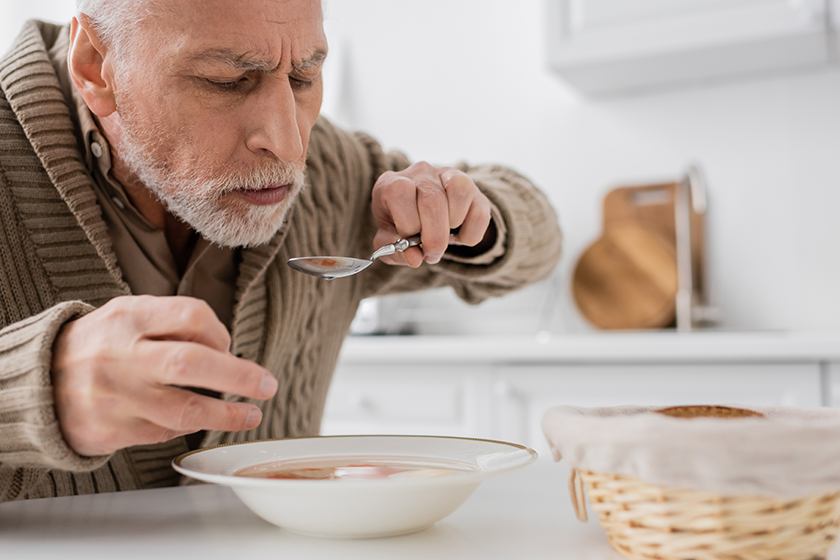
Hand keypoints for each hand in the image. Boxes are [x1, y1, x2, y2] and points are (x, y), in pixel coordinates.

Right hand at [51, 295, 277, 456]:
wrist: (37, 384)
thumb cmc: (98, 346)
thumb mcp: (126, 316)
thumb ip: (171, 322)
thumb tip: (224, 345)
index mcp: (128, 319)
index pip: (190, 315)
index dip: (219, 332)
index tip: (228, 346)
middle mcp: (121, 356)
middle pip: (191, 363)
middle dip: (239, 376)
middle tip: (267, 385)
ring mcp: (116, 396)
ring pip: (184, 409)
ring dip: (226, 414)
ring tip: (251, 414)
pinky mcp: (112, 430)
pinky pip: (164, 431)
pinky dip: (187, 426)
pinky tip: (202, 420)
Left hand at [371, 162, 491, 266]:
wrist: (418, 215)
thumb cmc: (399, 227)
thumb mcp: (387, 241)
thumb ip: (395, 252)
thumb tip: (415, 259)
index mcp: (391, 183)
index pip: (400, 192)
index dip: (408, 224)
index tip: (409, 242)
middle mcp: (420, 173)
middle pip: (433, 199)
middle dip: (435, 237)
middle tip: (431, 253)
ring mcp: (447, 175)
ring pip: (461, 190)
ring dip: (455, 224)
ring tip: (446, 236)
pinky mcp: (471, 186)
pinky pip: (480, 210)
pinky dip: (472, 233)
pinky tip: (458, 235)